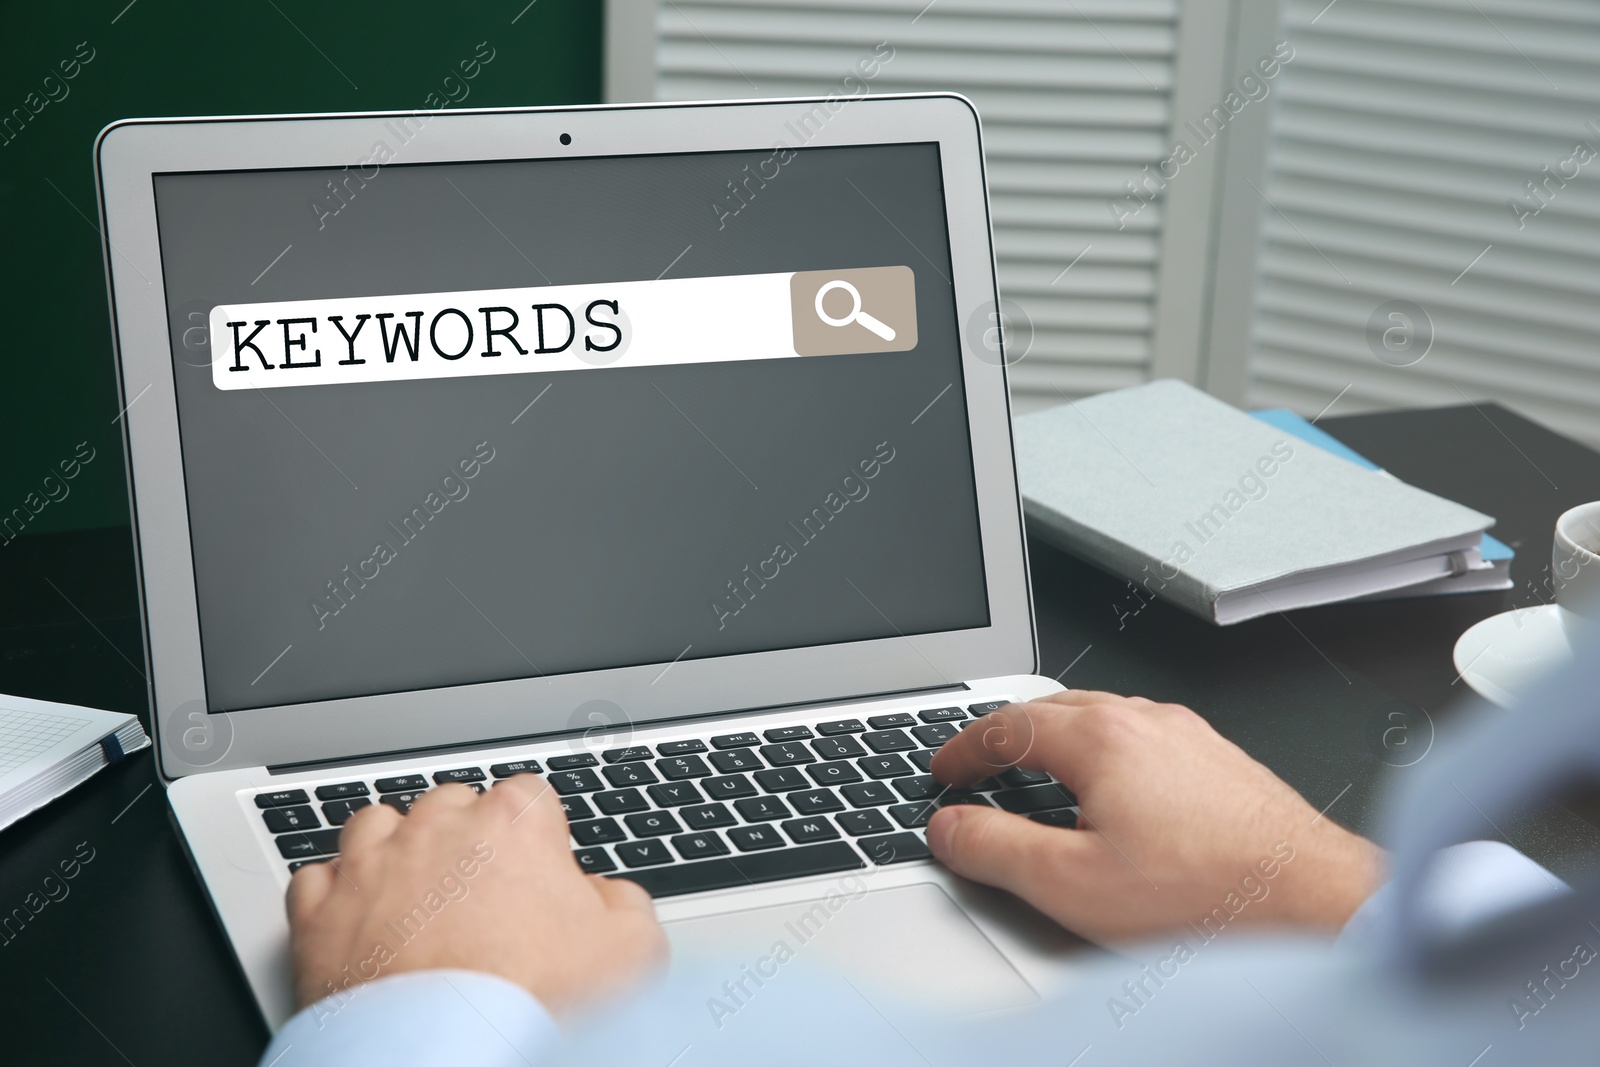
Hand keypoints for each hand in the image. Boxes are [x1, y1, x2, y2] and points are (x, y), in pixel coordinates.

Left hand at [286, 775, 664, 1014]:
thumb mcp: (631, 951)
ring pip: (377, 825)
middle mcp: (436, 829)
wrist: (448, 1058)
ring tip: (414, 896)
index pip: (529, 796)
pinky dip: (335, 896)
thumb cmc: (533, 1003)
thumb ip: (623, 903)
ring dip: (395, 850)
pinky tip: (359, 922)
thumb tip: (607, 897)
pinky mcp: (319, 913)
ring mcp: (370, 866)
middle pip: (452, 804)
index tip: (539, 874)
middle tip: (482, 896)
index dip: (537, 837)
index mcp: (512, 823)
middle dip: (466, 839)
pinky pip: (317, 880)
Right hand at [927, 690, 1382, 942]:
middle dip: (1006, 735)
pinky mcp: (1221, 761)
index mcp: (1102, 738)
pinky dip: (1105, 753)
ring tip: (1035, 774)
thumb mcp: (1072, 884)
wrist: (1315, 904)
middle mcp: (1148, 720)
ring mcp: (1190, 736)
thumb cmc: (1208, 897)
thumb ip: (996, 850)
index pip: (1007, 725)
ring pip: (1104, 717)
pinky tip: (1112, 793)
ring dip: (1057, 739)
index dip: (962, 749)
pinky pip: (1144, 737)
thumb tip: (949, 828)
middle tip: (977, 765)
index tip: (943, 770)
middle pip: (1053, 708)